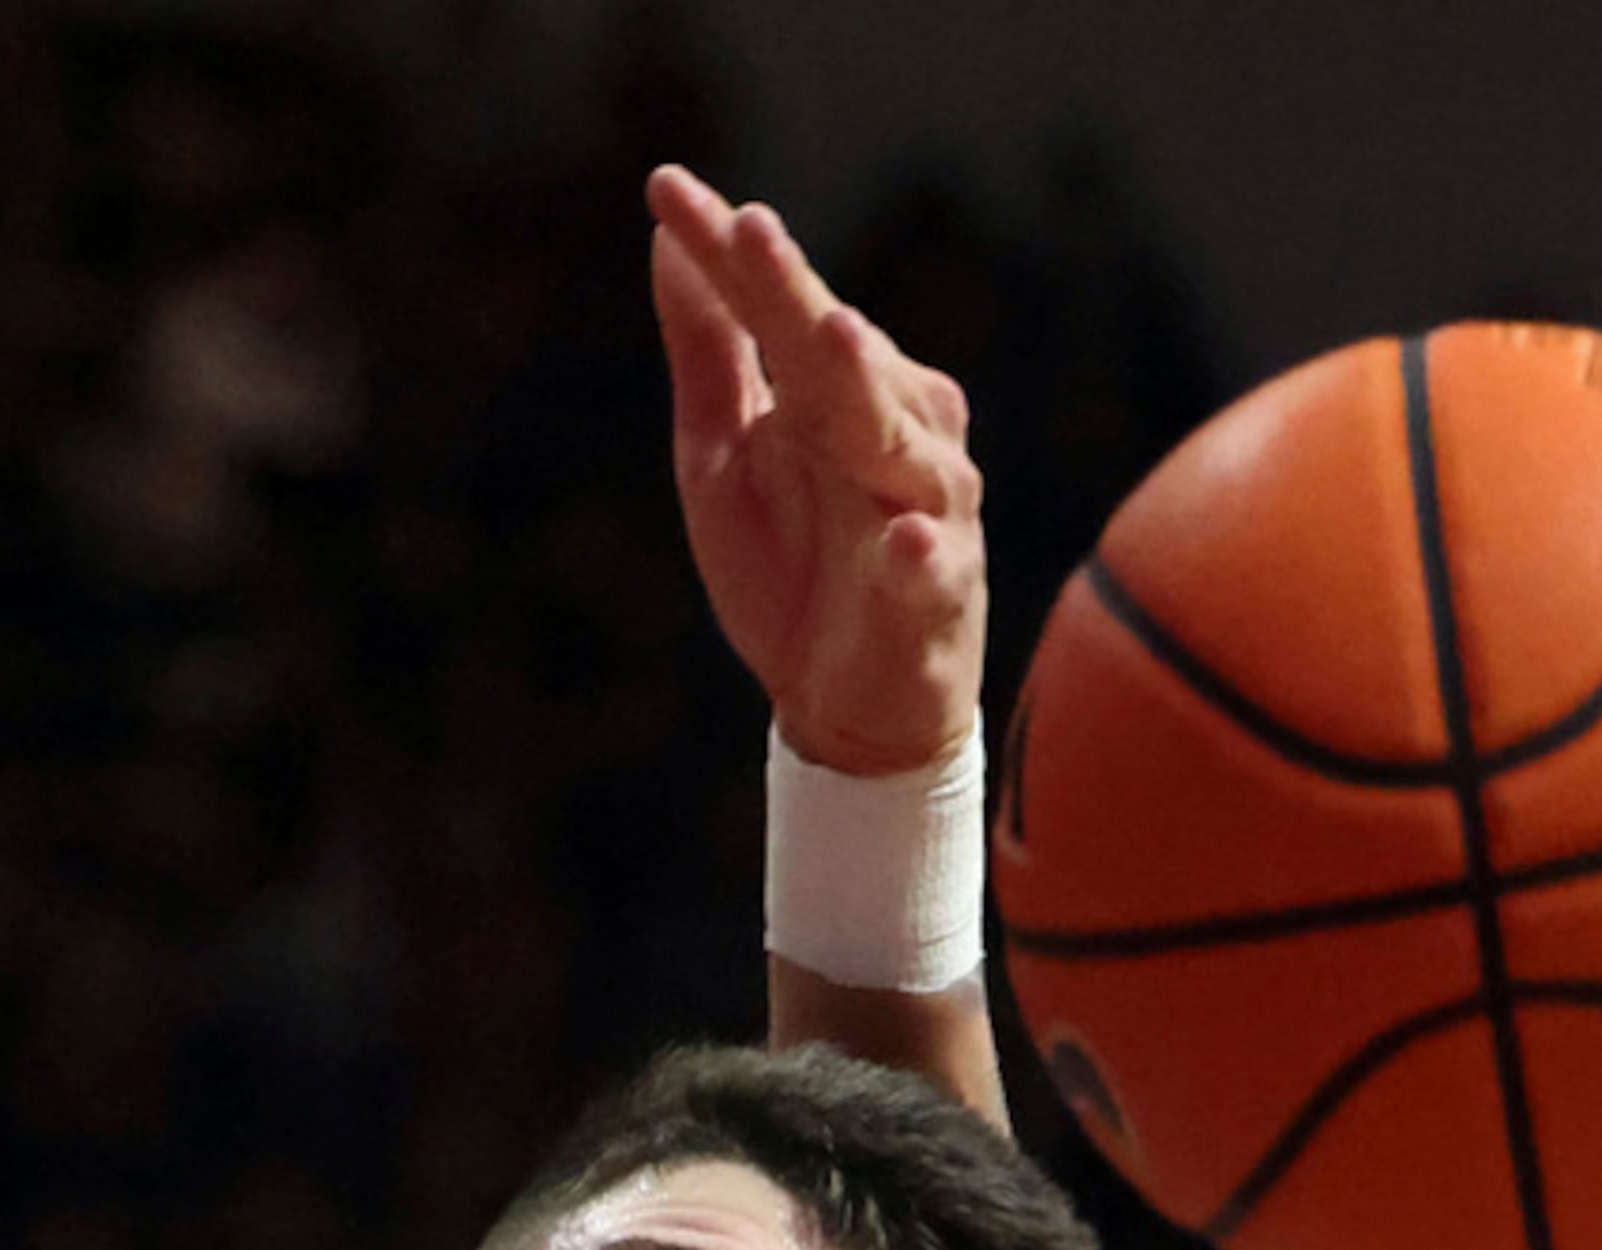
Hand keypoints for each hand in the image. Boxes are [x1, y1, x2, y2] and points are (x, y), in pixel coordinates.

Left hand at [647, 163, 985, 776]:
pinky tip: (900, 541)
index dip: (726, 252)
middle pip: (835, 352)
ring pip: (897, 439)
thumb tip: (667, 245)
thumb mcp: (725, 457)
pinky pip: (931, 569)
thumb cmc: (794, 571)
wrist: (847, 709)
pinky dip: (919, 556)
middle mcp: (894, 427)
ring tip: (830, 336)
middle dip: (792, 292)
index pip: (779, 305)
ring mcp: (923, 509)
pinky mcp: (937, 595)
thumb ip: (710, 356)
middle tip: (748, 228)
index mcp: (837, 389)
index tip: (663, 188)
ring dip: (865, 387)